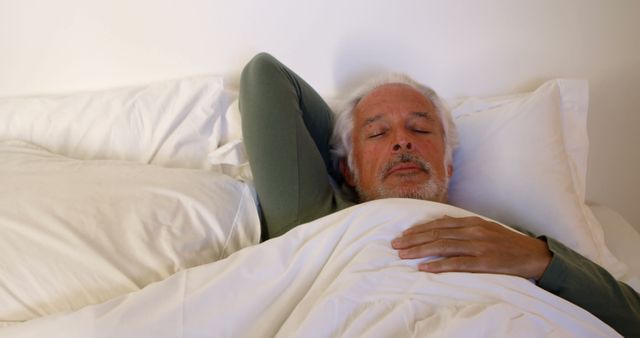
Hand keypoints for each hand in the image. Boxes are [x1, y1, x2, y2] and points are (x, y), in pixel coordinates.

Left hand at [391, 215, 551, 279]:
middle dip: (413, 240)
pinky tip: (424, 268)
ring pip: (442, 247)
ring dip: (420, 251)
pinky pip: (456, 263)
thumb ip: (462, 224)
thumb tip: (441, 218)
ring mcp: (477, 246)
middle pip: (436, 234)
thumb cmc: (507, 242)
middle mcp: (472, 231)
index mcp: (471, 222)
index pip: (438, 224)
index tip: (403, 235)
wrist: (533, 255)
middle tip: (395, 245)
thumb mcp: (485, 226)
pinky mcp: (483, 262)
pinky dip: (438, 265)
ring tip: (403, 255)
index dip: (419, 229)